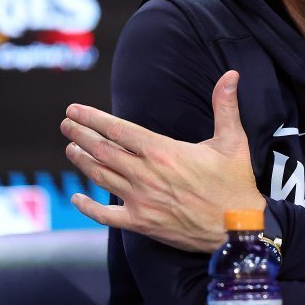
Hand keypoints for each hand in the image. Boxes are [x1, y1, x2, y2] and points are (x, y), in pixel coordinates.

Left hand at [61, 70, 264, 252]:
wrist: (238, 229)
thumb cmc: (235, 184)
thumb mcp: (233, 141)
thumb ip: (225, 106)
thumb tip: (231, 74)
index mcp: (162, 151)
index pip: (117, 130)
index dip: (92, 118)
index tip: (75, 110)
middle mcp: (145, 174)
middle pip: (102, 151)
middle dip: (80, 135)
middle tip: (66, 125)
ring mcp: (140, 200)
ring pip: (101, 177)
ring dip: (82, 161)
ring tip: (71, 149)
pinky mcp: (141, 223)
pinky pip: (106, 216)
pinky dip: (87, 207)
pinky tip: (77, 198)